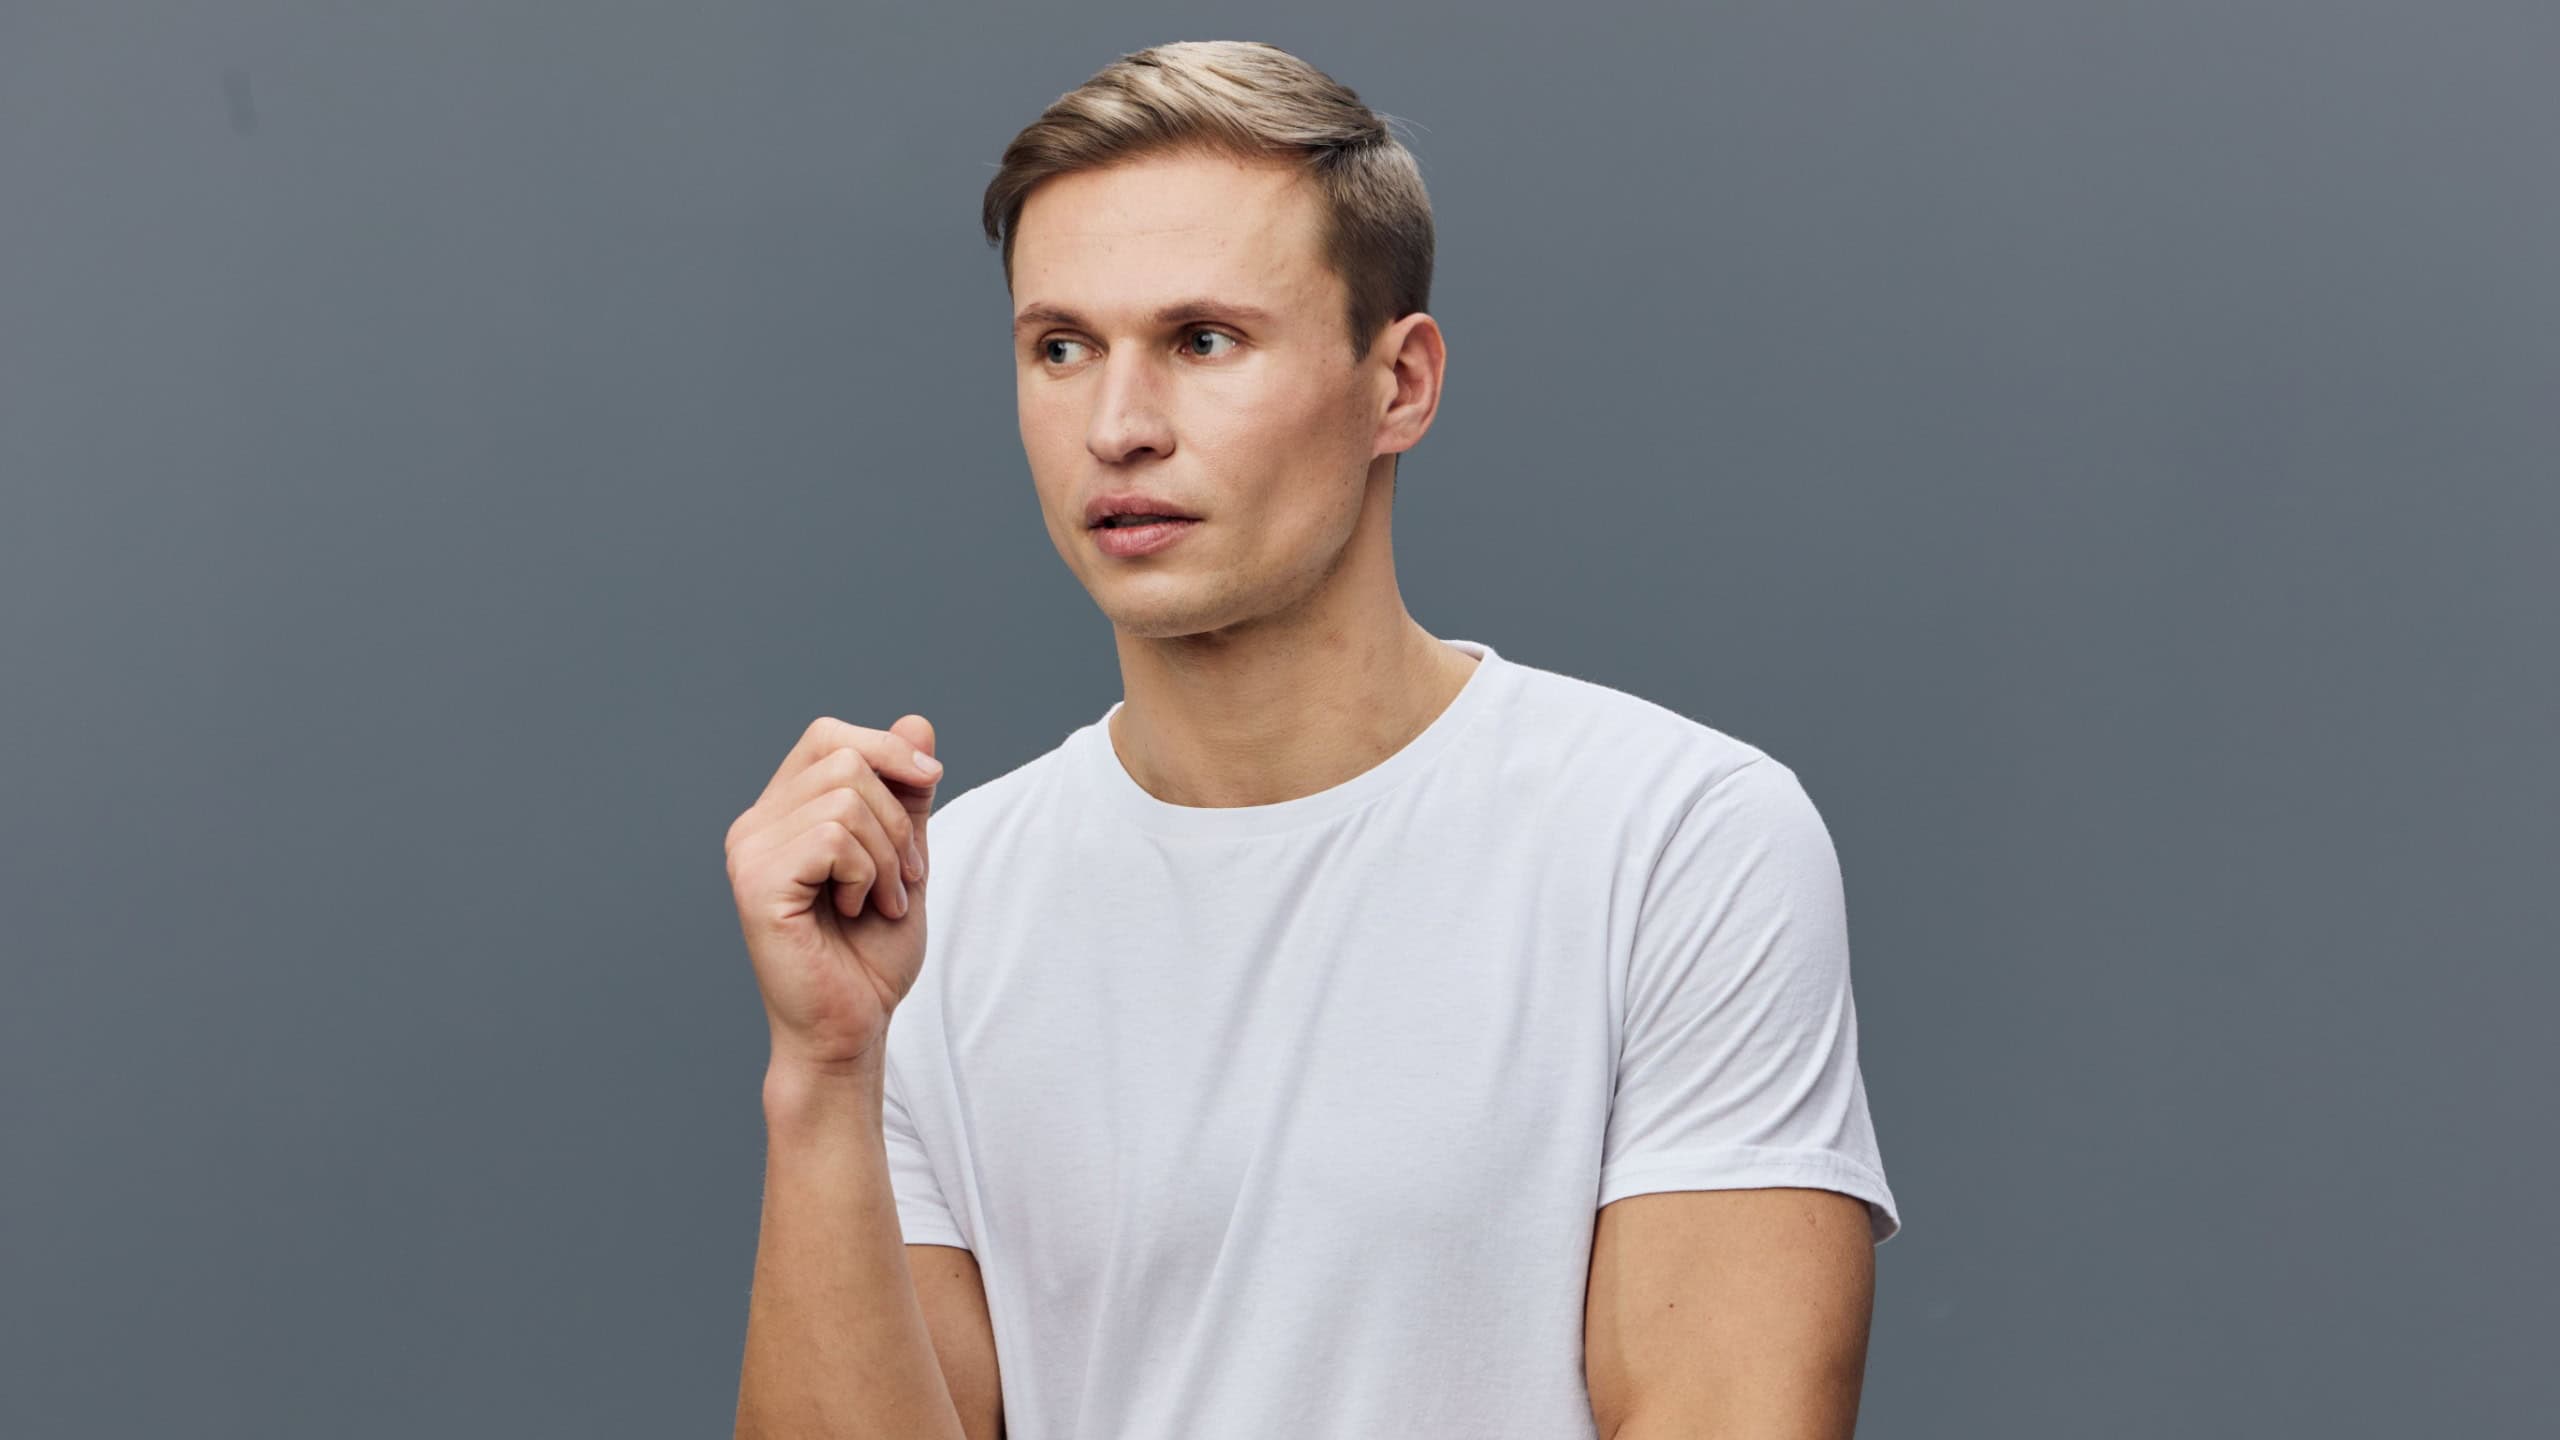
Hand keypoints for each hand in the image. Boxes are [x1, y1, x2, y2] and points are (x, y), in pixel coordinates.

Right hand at [724, 714, 941, 1072]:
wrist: (851, 1027)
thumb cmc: (870, 955)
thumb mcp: (905, 857)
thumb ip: (906, 795)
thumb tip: (917, 722)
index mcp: (782, 813)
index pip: (829, 735)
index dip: (886, 746)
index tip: (930, 781)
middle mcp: (755, 825)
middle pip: (844, 756)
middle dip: (897, 815)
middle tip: (905, 876)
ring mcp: (749, 852)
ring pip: (845, 797)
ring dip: (887, 854)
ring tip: (881, 900)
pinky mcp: (756, 883)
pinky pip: (832, 837)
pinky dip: (866, 872)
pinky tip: (856, 909)